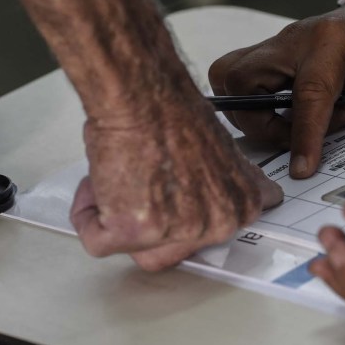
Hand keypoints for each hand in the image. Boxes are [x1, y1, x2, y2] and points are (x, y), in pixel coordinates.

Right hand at [69, 83, 282, 270]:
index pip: (207, 237)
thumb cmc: (173, 112)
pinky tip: (99, 180)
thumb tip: (258, 196)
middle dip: (144, 220)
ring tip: (118, 174)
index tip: (165, 198)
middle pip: (168, 249)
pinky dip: (87, 213)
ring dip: (116, 215)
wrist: (144, 94)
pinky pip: (97, 241)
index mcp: (242, 207)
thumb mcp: (225, 151)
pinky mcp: (134, 233)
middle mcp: (216, 226)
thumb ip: (234, 183)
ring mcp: (178, 232)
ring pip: (133, 247)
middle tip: (136, 182)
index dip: (175, 215)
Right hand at [209, 0, 344, 177]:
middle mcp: (294, 38)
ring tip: (276, 126)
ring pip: (227, 74)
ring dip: (243, 110)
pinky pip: (232, 73)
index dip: (302, 135)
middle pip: (244, 79)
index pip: (308, 93)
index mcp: (332, 42)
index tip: (302, 168)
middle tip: (287, 139)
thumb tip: (311, 143)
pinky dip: (241, 99)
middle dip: (256, 121)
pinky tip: (268, 112)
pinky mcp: (266, 51)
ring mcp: (275, 42)